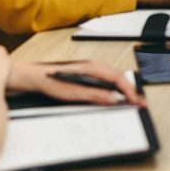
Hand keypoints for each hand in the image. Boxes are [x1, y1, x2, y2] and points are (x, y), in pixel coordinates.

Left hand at [9, 60, 145, 106]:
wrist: (30, 78)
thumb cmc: (47, 81)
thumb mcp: (71, 92)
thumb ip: (93, 95)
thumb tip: (113, 99)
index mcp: (91, 67)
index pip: (118, 78)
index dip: (129, 91)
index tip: (137, 102)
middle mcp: (92, 67)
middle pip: (118, 77)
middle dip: (131, 90)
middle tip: (140, 103)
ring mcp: (89, 71)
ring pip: (112, 80)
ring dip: (123, 91)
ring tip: (131, 102)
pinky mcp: (84, 77)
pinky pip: (105, 82)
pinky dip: (113, 91)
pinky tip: (114, 99)